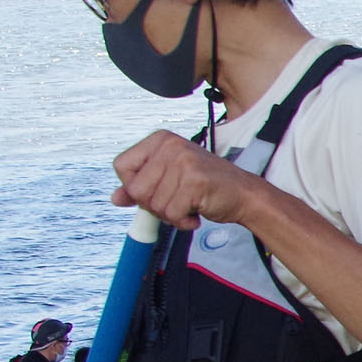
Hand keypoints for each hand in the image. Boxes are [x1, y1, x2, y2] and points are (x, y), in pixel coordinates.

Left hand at [111, 129, 265, 228]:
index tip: (154, 191)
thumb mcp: (169, 180)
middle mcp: (170, 146)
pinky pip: (172, 213)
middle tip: (175, 201)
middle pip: (136, 189)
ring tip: (189, 205)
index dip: (133, 186)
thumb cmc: (207, 185)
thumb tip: (116, 198)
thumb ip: (141, 187)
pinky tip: (196, 213)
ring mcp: (183, 162)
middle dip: (153, 205)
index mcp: (160, 140)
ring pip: (154, 204)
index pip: (121, 166)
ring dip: (171, 215)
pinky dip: (183, 221)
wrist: (245, 194)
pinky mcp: (195, 181)